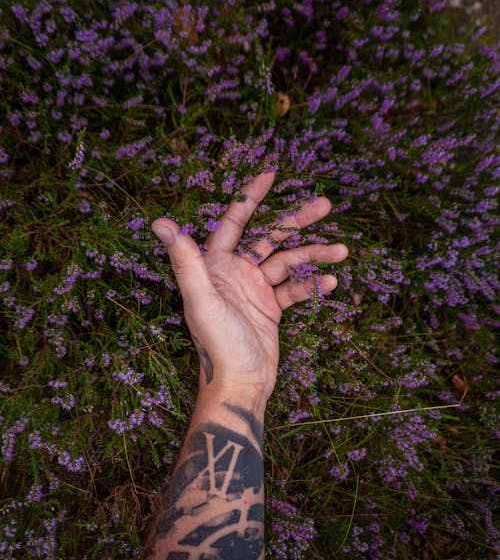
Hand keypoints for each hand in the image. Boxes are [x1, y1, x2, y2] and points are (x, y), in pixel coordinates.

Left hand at [152, 172, 347, 399]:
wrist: (240, 385)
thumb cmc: (216, 346)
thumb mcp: (201, 301)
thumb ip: (186, 262)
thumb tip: (160, 223)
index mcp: (215, 266)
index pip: (234, 222)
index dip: (251, 198)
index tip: (272, 174)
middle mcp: (235, 273)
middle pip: (269, 237)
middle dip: (296, 221)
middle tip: (324, 204)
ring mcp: (255, 290)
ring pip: (289, 262)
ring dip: (314, 255)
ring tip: (342, 251)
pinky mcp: (271, 307)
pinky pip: (295, 288)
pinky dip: (312, 284)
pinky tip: (330, 282)